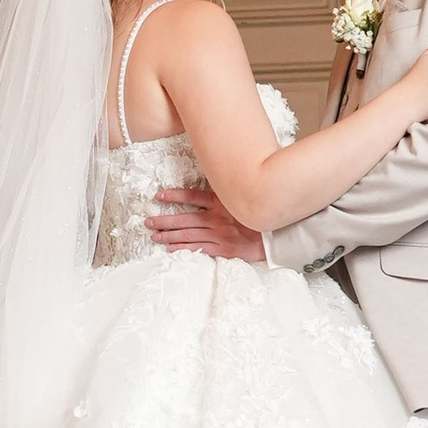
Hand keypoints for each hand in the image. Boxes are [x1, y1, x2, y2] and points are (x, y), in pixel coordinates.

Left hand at [144, 185, 268, 262]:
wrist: (280, 234)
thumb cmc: (265, 214)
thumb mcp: (248, 196)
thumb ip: (233, 190)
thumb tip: (224, 179)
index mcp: (222, 203)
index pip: (192, 197)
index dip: (174, 195)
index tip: (159, 195)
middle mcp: (217, 218)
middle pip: (184, 218)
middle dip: (164, 220)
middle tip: (147, 221)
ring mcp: (219, 234)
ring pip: (187, 234)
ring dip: (168, 235)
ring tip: (153, 235)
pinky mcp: (223, 249)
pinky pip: (198, 248)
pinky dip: (183, 248)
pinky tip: (170, 248)